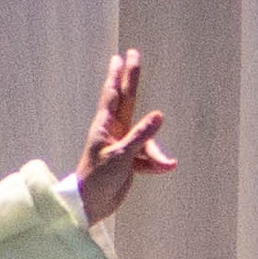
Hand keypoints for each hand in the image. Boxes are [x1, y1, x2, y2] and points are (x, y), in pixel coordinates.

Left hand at [74, 48, 175, 224]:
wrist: (92, 205)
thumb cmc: (98, 179)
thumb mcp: (121, 156)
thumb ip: (141, 136)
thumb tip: (159, 115)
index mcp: (106, 126)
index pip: (115, 94)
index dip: (120, 75)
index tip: (122, 56)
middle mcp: (114, 130)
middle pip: (127, 98)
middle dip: (131, 77)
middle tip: (132, 53)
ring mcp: (123, 144)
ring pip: (146, 138)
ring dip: (157, 151)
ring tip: (166, 165)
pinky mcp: (129, 160)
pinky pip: (148, 157)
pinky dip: (155, 164)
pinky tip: (162, 169)